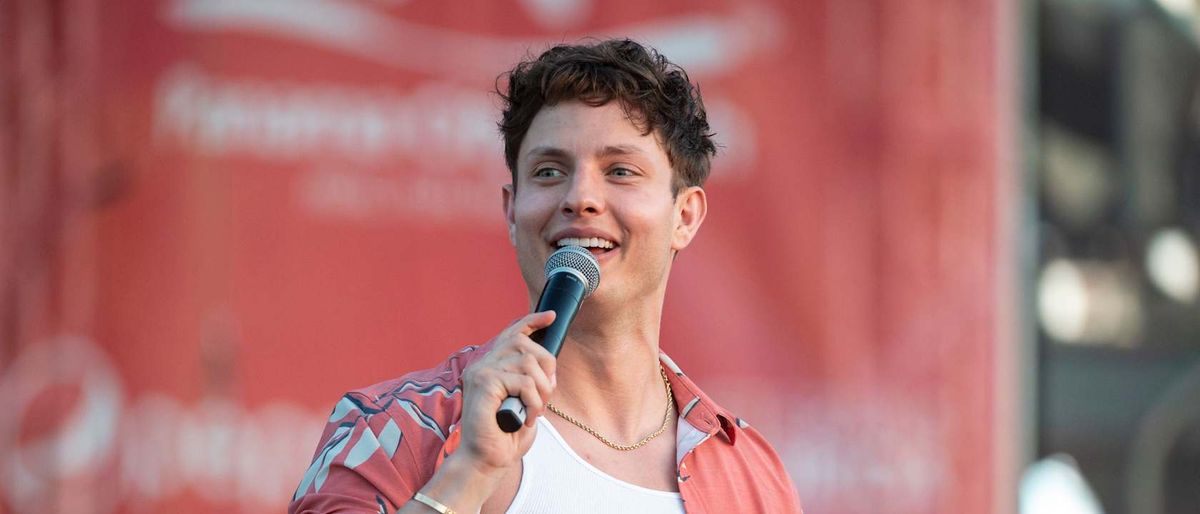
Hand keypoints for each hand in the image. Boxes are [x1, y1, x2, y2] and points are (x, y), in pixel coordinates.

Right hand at [455, 310, 557, 473]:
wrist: (485, 461)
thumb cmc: (505, 436)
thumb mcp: (524, 402)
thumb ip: (530, 381)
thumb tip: (548, 365)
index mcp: (490, 366)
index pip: (512, 333)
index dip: (532, 321)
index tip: (551, 317)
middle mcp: (482, 364)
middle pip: (525, 343)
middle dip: (547, 365)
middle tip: (547, 393)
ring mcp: (481, 371)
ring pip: (528, 362)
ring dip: (542, 388)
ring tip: (538, 409)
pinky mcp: (484, 382)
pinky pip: (523, 381)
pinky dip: (534, 400)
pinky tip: (529, 417)